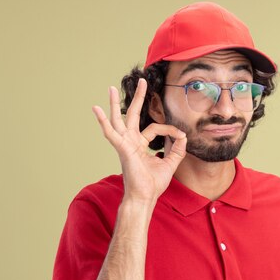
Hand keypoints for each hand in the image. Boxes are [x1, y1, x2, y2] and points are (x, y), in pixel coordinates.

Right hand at [91, 78, 186, 203]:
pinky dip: (103, 120)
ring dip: (115, 103)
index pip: (155, 128)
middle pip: (133, 115)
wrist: (145, 197)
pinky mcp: (122, 148)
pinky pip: (110, 132)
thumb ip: (177, 150)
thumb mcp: (170, 164)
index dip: (169, 129)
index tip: (180, 135)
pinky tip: (96, 109)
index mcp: (140, 145)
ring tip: (111, 88)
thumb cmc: (153, 184)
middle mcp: (131, 142)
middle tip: (143, 81)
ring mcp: (125, 144)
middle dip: (138, 98)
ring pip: (119, 119)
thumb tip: (183, 136)